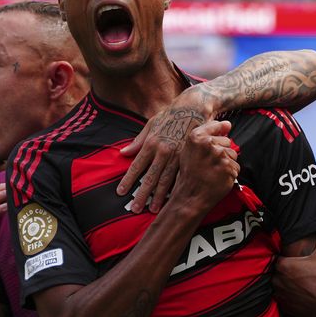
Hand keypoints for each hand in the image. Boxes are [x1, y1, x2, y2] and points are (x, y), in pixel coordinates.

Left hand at [116, 86, 211, 213]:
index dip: (128, 180)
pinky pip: (182, 175)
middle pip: (150, 177)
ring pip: (167, 180)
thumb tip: (123, 153)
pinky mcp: (190, 157)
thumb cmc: (170, 115)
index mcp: (151, 142)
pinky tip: (173, 199)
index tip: (121, 192)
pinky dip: (177, 188)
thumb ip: (138, 141)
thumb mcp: (151, 124)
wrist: (194, 107)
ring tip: (154, 209)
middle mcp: (163, 150)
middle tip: (135, 208)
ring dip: (159, 196)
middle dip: (142, 194)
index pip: (137, 165)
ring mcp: (178, 155)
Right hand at [171, 120, 239, 214]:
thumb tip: (228, 124)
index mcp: (197, 137)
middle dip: (221, 152)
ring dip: (227, 163)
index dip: (217, 134)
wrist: (190, 195)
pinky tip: (218, 178)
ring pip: (233, 154)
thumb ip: (206, 134)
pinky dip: (230, 174)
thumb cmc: (190, 173)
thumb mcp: (190, 149)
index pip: (216, 126)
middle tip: (209, 164)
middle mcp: (209, 143)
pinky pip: (235, 167)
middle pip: (227, 141)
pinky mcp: (229, 167)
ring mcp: (220, 156)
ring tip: (213, 172)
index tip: (214, 143)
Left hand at [272, 229, 315, 316]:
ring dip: (284, 283)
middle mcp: (278, 280)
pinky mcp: (285, 307)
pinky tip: (298, 294)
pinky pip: (280, 298)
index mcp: (284, 266)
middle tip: (297, 270)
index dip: (284, 258)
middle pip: (275, 271)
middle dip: (283, 271)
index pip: (276, 257)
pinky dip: (286, 296)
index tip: (293, 259)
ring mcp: (280, 295)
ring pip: (276, 285)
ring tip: (298, 282)